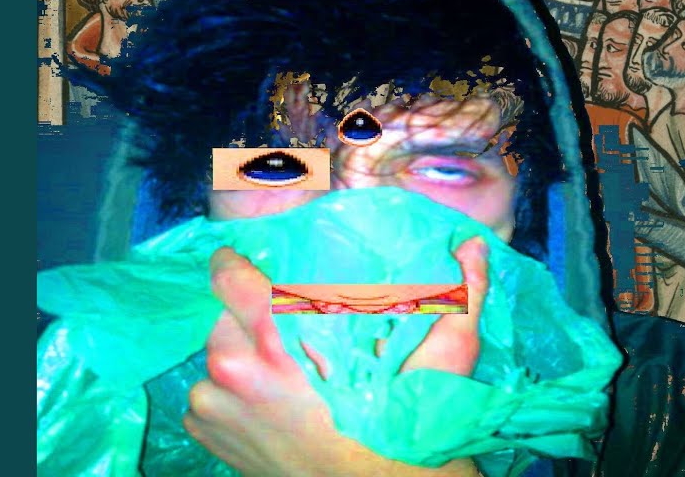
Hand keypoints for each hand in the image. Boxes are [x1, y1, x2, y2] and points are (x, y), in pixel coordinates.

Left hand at [184, 238, 489, 476]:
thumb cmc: (406, 435)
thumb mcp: (440, 364)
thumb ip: (458, 299)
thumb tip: (476, 247)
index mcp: (278, 339)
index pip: (227, 277)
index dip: (240, 266)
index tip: (256, 268)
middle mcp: (234, 369)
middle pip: (226, 318)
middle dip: (256, 321)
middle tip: (294, 339)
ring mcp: (214, 407)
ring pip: (218, 358)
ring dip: (244, 359)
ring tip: (286, 377)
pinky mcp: (208, 436)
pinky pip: (209, 396)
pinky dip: (233, 397)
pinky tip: (272, 407)